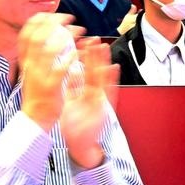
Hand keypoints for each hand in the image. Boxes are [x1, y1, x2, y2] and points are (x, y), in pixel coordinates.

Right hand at [18, 13, 81, 129]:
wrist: (35, 118)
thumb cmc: (37, 94)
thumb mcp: (31, 71)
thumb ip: (35, 55)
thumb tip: (42, 38)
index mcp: (26, 61)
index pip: (26, 34)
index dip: (37, 21)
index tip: (50, 14)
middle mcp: (30, 66)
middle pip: (36, 37)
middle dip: (53, 23)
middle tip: (69, 18)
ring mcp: (40, 76)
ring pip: (48, 50)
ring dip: (65, 37)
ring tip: (78, 31)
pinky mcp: (51, 87)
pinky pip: (60, 69)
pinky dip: (70, 58)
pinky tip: (79, 52)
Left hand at [60, 36, 118, 166]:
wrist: (81, 145)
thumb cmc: (76, 127)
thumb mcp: (70, 103)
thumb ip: (72, 89)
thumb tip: (71, 73)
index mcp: (85, 93)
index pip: (85, 72)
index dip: (84, 59)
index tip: (82, 44)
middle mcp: (94, 94)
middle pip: (94, 71)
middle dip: (94, 55)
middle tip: (93, 39)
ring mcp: (100, 100)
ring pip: (102, 77)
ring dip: (103, 62)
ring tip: (103, 46)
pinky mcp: (104, 107)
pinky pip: (109, 91)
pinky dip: (112, 80)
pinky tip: (114, 68)